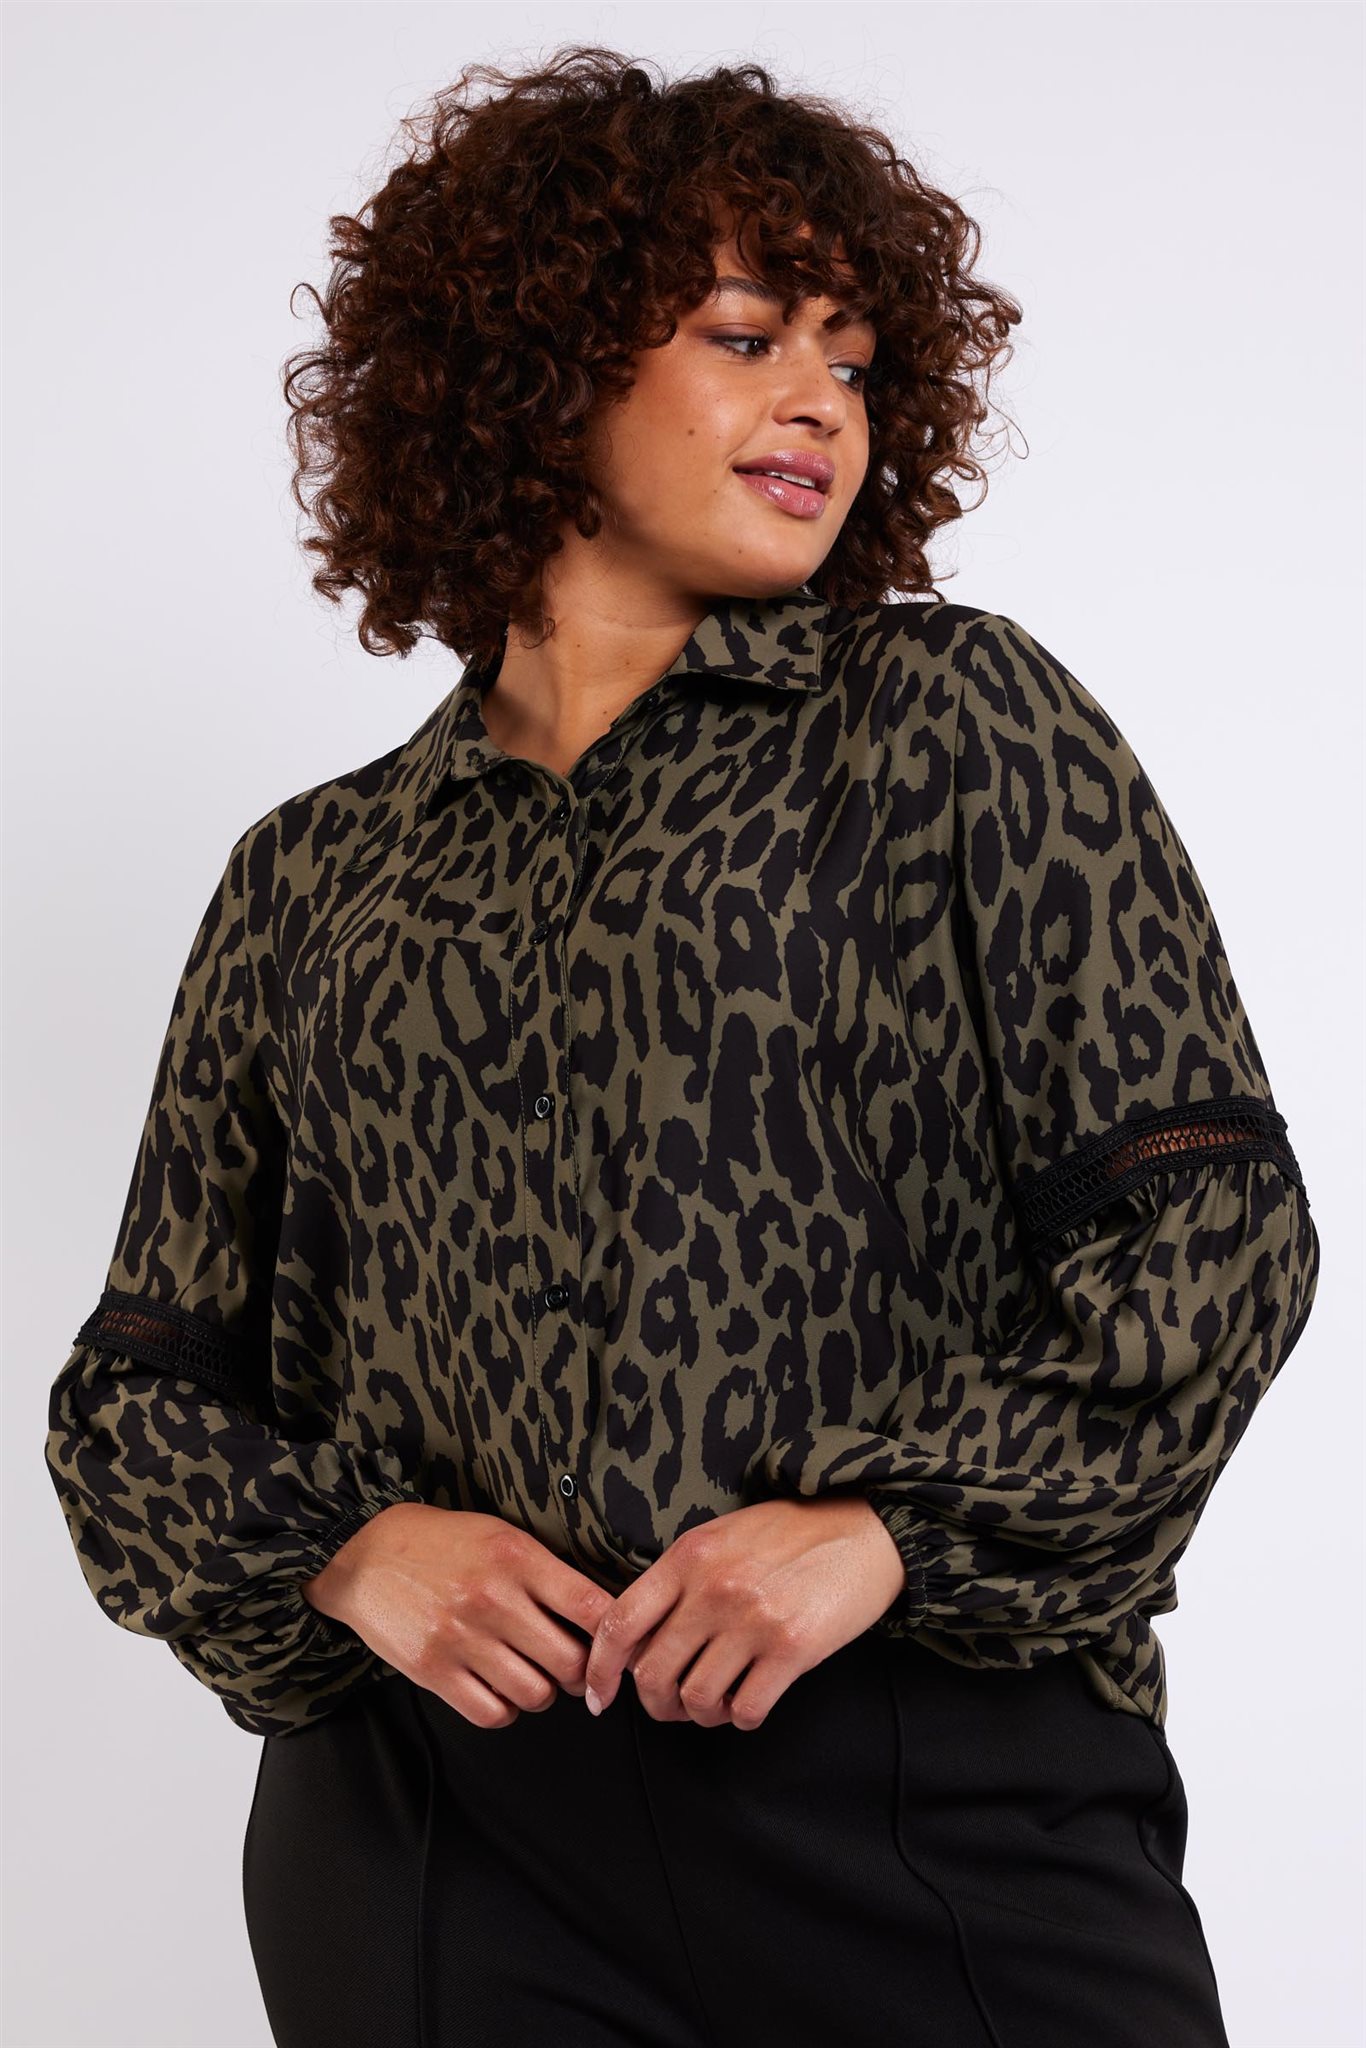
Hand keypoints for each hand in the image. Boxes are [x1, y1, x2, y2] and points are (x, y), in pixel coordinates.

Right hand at [301, 1504, 618, 1728]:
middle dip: (582, 1674)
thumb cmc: (443, 1544)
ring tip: (532, 1675)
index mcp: (518, 1558)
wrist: (366, 1554)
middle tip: (574, 1669)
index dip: (617, 1638)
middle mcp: (493, 1598)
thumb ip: (548, 1573)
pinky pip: (492, 1714)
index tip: (620, 1649)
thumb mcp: (502, 1537)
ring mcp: (461, 1637)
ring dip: (542, 1693)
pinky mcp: (433, 1670)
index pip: (592, 1608)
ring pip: (536, 1695)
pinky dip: (505, 1709)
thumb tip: (600, 1618)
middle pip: (570, 1662)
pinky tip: (499, 1689)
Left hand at [582, 1494, 906, 1730]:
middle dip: (655, 1704)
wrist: (864, 1530)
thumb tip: (637, 1642)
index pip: (620, 1623)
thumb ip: (678, 1581)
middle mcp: (713, 1589)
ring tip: (718, 1701)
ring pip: (696, 1699)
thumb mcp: (720, 1538)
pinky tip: (749, 1701)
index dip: (600, 1669)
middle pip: (652, 1674)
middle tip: (672, 1707)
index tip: (598, 1697)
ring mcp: (752, 1620)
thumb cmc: (789, 1534)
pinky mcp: (792, 1648)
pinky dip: (740, 1717)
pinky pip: (745, 1710)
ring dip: (701, 1713)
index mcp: (687, 1558)